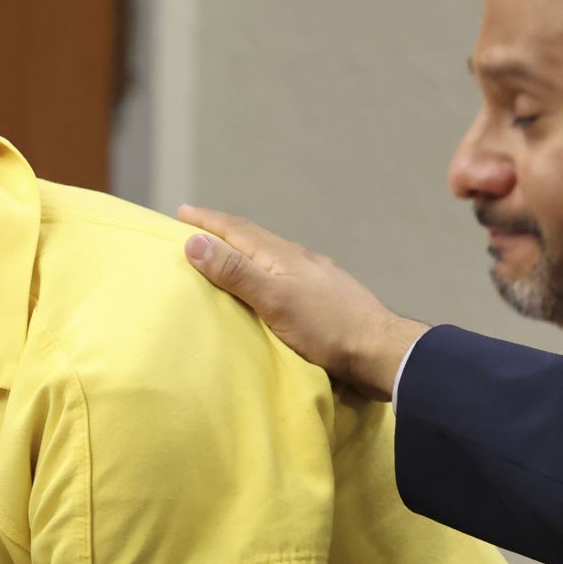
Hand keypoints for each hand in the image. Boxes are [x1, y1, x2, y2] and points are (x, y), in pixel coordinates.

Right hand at [177, 205, 427, 398]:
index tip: (181, 212)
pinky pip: (285, 276)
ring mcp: (316, 277)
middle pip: (254, 239)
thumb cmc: (328, 329)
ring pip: (271, 258)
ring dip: (244, 254)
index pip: (237, 229)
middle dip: (223, 233)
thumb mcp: (275, 300)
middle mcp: (299, 260)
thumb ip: (236, 272)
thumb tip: (195, 241)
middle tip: (197, 231)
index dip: (207, 221)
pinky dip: (264, 274)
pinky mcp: (326, 298)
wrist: (381, 351)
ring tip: (226, 259)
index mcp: (283, 256)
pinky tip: (268, 288)